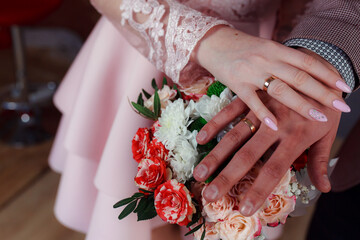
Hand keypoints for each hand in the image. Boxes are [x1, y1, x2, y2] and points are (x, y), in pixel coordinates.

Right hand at [192, 26, 350, 130]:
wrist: (215, 43)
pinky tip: (275, 125)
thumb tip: (308, 76)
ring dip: (301, 105)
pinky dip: (264, 114)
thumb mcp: (267, 49)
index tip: (344, 87)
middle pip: (300, 77)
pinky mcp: (237, 84)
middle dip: (322, 93)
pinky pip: (253, 101)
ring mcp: (252, 72)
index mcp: (277, 49)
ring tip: (319, 117)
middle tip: (340, 106)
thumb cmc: (244, 49)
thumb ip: (285, 61)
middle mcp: (267, 59)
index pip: (308, 62)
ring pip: (280, 89)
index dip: (328, 74)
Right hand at [194, 90, 340, 215]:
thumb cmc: (325, 107)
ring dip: (215, 155)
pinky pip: (230, 111)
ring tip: (200, 173)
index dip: (258, 191)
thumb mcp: (328, 134)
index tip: (244, 209)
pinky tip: (201, 138)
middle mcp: (274, 127)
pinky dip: (215, 125)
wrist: (322, 69)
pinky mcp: (253, 97)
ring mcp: (261, 110)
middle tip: (209, 195)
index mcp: (295, 139)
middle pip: (247, 156)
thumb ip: (321, 161)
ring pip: (234, 136)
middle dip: (227, 177)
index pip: (273, 171)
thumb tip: (323, 188)